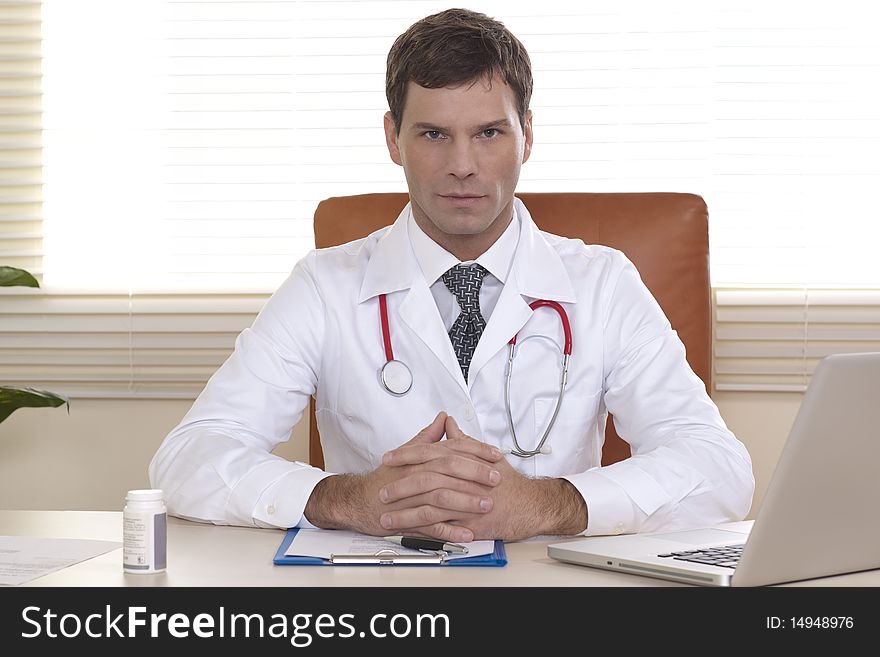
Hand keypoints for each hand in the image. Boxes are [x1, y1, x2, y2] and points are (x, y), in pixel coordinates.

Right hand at [303, 411, 502, 541]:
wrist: (359, 499)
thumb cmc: (386, 477)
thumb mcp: (408, 451)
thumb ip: (428, 436)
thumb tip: (444, 419)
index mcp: (420, 458)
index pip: (452, 449)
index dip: (476, 451)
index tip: (495, 455)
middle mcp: (417, 474)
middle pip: (448, 469)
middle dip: (475, 474)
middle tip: (496, 478)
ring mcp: (413, 497)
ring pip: (442, 497)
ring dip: (466, 502)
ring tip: (486, 505)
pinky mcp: (409, 519)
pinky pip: (432, 525)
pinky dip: (451, 530)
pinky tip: (467, 533)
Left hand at [380, 416, 588, 540]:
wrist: (530, 504)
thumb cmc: (509, 481)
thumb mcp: (485, 454)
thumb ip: (462, 440)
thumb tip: (448, 425)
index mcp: (464, 460)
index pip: (429, 453)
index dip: (406, 455)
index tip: (389, 458)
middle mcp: (463, 479)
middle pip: (424, 479)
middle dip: (399, 485)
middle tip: (382, 490)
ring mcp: (465, 501)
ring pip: (429, 505)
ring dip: (405, 512)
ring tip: (386, 516)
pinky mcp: (469, 522)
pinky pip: (442, 526)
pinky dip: (423, 530)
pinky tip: (409, 533)